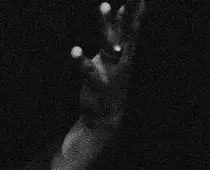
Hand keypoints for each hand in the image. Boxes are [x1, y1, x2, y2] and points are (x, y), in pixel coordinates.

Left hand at [70, 1, 146, 131]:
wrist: (106, 117)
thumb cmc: (110, 82)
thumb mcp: (117, 57)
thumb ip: (117, 34)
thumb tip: (120, 11)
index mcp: (125, 53)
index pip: (132, 28)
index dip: (135, 12)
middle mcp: (120, 58)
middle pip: (126, 30)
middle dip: (129, 12)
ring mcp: (110, 69)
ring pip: (107, 41)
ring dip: (105, 23)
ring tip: (103, 4)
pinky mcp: (96, 81)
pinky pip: (87, 68)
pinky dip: (80, 60)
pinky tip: (74, 50)